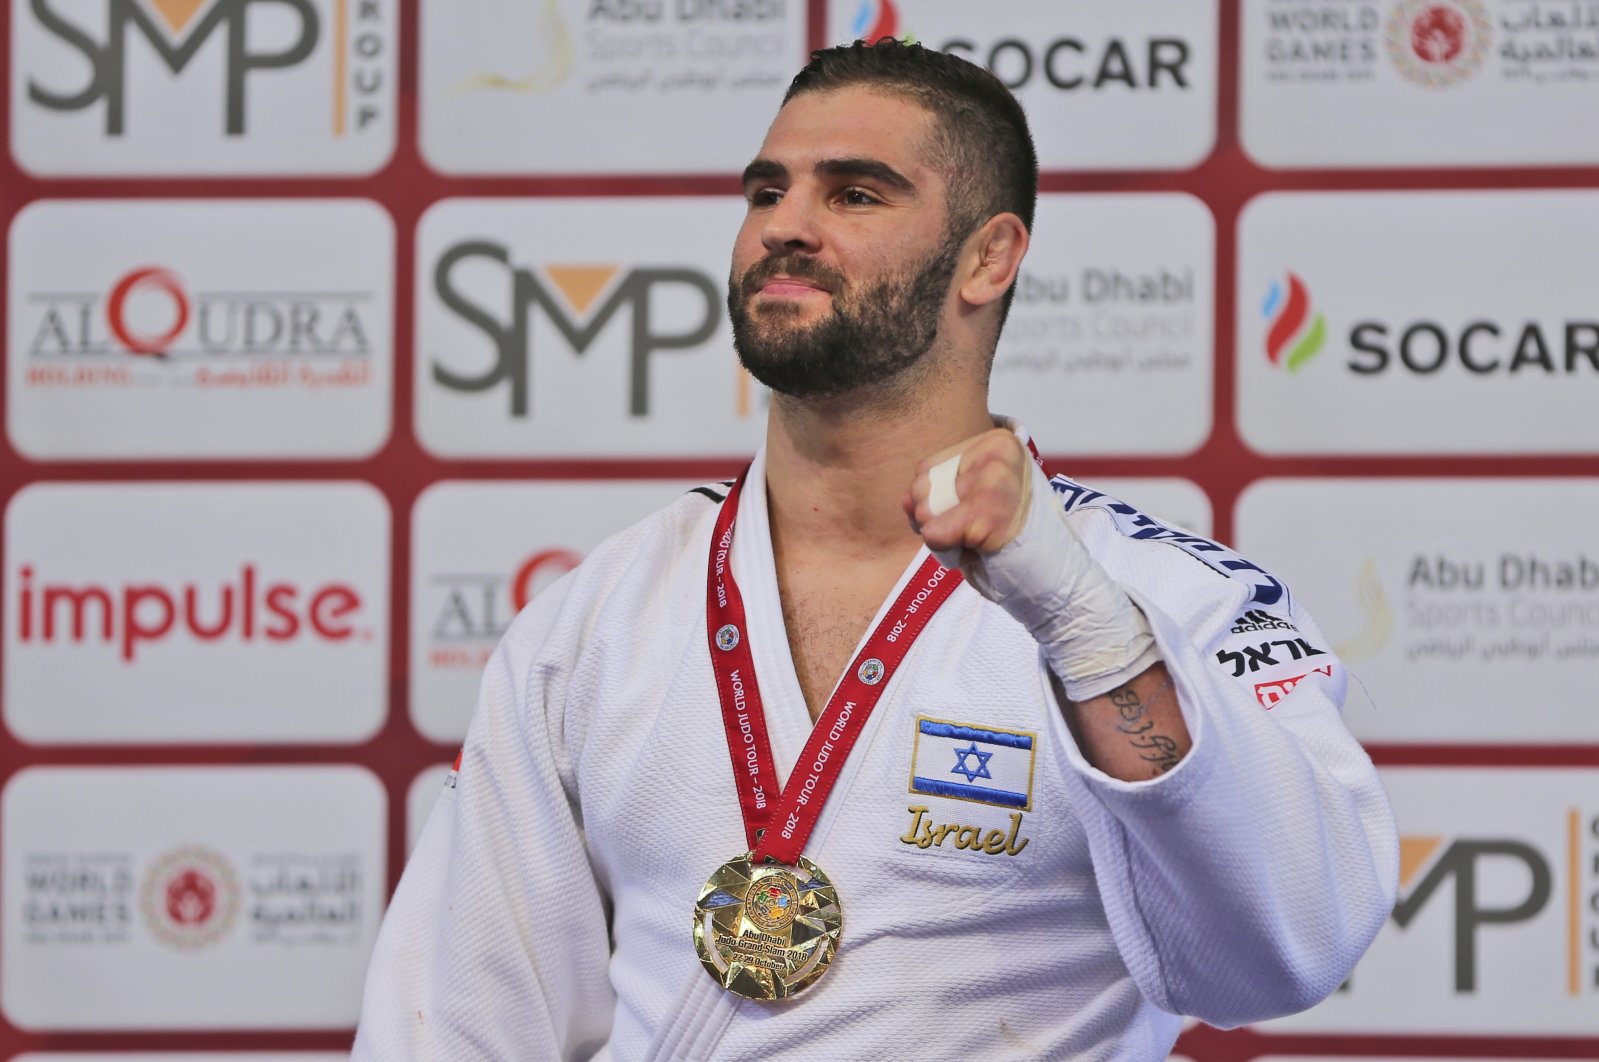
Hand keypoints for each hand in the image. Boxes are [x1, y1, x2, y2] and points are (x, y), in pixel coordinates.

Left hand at [903, 428, 1032, 558]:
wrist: (1052, 572)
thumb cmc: (1010, 536)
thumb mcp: (973, 499)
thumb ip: (935, 492)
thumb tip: (907, 499)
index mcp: (996, 442)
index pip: (927, 468)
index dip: (934, 502)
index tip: (969, 514)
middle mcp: (997, 453)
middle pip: (922, 488)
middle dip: (937, 520)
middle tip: (977, 530)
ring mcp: (993, 481)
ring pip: (925, 511)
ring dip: (945, 537)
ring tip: (981, 538)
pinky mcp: (988, 514)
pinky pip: (934, 534)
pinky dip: (948, 551)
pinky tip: (980, 550)